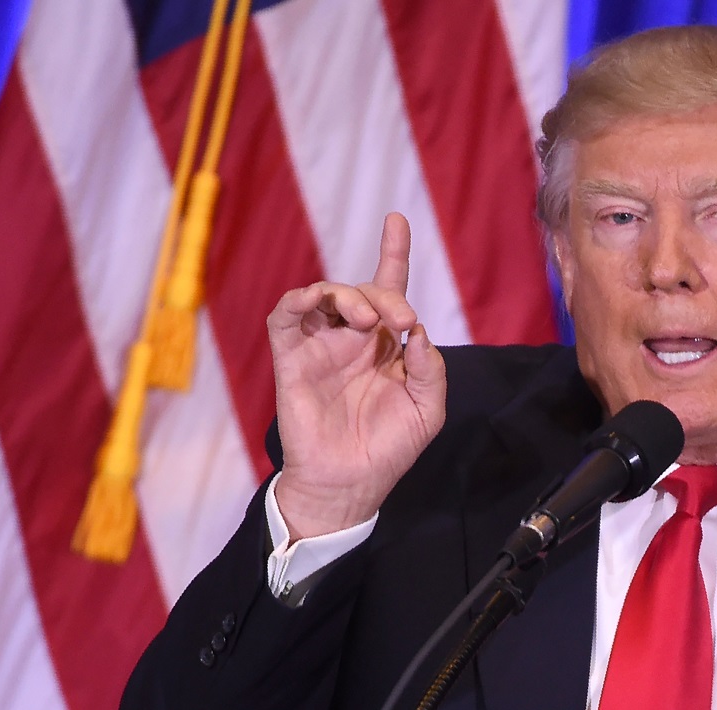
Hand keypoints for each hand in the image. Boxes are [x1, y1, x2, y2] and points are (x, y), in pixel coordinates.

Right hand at [267, 213, 445, 539]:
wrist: (350, 483)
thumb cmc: (389, 448)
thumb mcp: (427, 408)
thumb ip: (430, 368)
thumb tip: (418, 332)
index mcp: (386, 346)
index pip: (389, 289)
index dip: (393, 253)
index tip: (397, 219)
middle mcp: (352, 338)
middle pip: (365, 290)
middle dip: (386, 294)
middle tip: (400, 323)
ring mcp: (321, 345)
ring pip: (326, 294)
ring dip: (348, 294)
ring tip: (368, 321)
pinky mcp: (292, 357)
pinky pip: (286, 315)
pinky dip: (299, 298)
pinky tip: (317, 301)